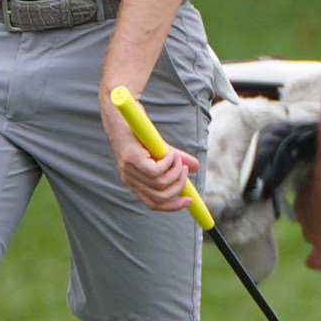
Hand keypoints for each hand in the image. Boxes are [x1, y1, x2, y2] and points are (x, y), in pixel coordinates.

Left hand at [107, 94, 197, 215]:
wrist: (124, 114)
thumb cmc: (141, 132)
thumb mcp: (162, 150)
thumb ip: (177, 160)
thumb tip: (196, 168)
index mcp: (134, 182)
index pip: (153, 204)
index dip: (172, 206)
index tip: (189, 201)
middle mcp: (129, 179)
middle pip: (159, 198)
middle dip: (178, 187)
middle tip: (186, 171)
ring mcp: (129, 171)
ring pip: (160, 183)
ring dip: (176, 172)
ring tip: (178, 158)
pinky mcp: (133, 159)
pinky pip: (157, 170)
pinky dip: (169, 162)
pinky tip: (170, 153)